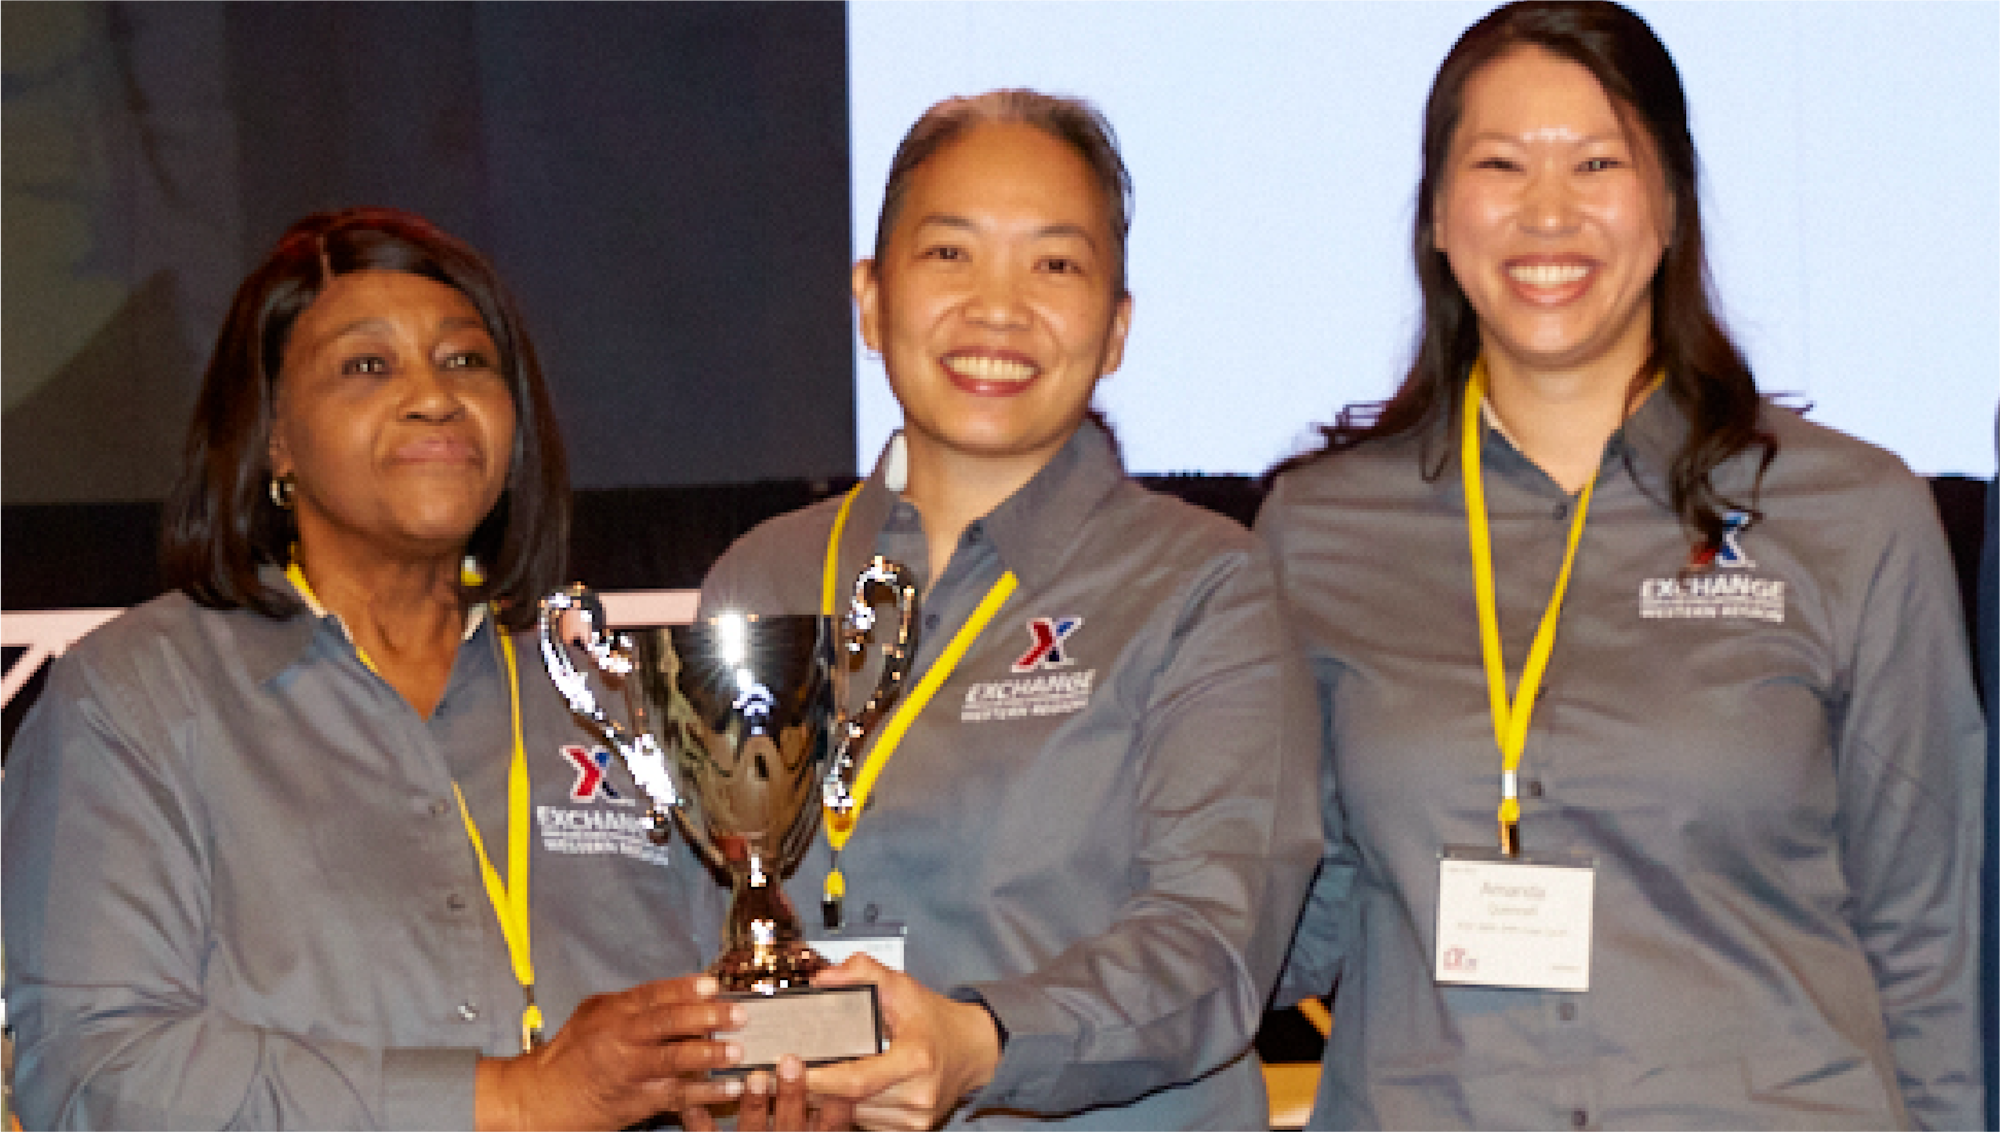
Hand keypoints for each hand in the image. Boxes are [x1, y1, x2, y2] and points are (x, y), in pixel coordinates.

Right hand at [475, 974, 746, 1131]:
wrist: (541, 1099)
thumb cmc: (568, 1055)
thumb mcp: (592, 1016)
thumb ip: (630, 1004)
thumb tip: (675, 993)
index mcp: (612, 1013)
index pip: (654, 994)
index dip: (685, 988)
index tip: (713, 984)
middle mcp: (620, 1039)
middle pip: (668, 1022)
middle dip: (706, 1016)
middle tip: (737, 1015)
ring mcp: (628, 1071)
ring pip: (674, 1059)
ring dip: (710, 1054)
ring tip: (737, 1051)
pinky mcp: (636, 1101)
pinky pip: (677, 1095)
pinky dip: (707, 1092)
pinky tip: (730, 1087)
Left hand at [683, 1055, 856, 1131]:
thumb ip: (824, 1125)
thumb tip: (843, 1098)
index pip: (830, 1128)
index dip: (836, 1106)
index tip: (839, 1080)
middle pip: (791, 1124)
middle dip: (791, 1094)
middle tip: (790, 1063)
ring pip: (752, 1130)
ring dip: (754, 1104)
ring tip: (755, 1079)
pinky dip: (700, 1123)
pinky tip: (693, 1105)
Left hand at [804, 956, 1001, 1131]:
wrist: (972, 1050)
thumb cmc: (933, 1019)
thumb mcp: (902, 986)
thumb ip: (863, 973)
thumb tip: (824, 979)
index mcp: (915, 1060)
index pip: (856, 1081)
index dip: (820, 1079)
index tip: (790, 1069)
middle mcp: (917, 1095)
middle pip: (849, 1102)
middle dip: (816, 1088)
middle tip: (784, 1073)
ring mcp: (915, 1119)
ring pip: (854, 1116)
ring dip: (830, 1102)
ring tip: (810, 1079)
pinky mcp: (911, 1131)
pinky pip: (867, 1123)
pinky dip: (850, 1110)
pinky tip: (840, 1092)